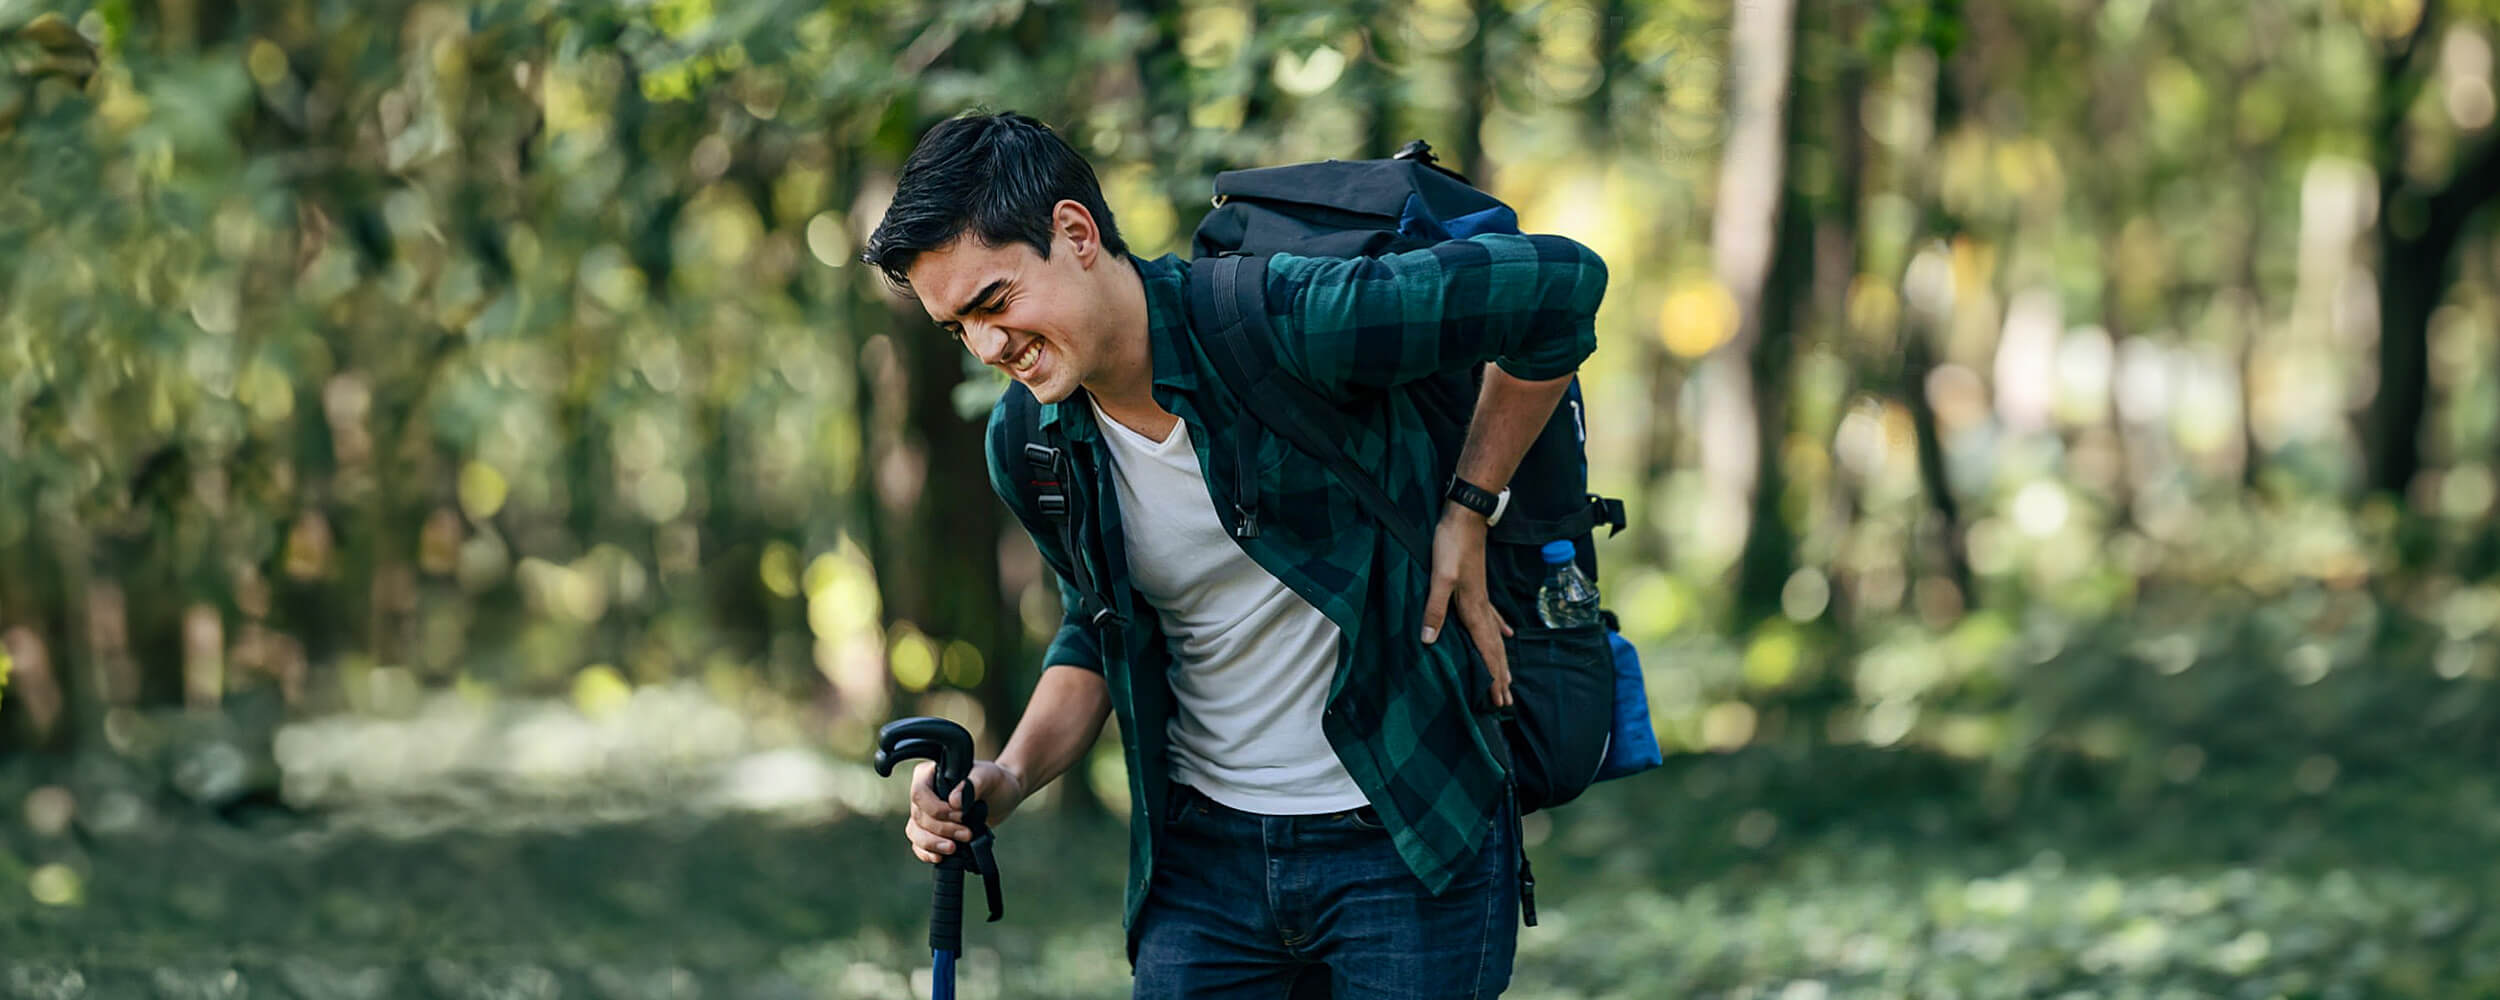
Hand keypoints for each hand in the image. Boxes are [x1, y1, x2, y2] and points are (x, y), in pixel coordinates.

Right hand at [905, 759, 1025, 864]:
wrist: (1003, 797)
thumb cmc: (995, 781)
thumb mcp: (989, 777)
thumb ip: (972, 784)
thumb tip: (953, 801)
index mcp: (931, 773)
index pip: (919, 793)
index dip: (937, 809)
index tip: (961, 815)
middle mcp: (925, 793)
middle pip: (918, 816)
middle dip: (941, 829)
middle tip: (967, 834)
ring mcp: (926, 813)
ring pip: (915, 831)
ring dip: (932, 843)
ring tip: (953, 849)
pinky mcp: (932, 831)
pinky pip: (919, 844)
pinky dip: (926, 853)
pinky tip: (939, 857)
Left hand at [1421, 502, 1513, 708]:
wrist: (1465, 517)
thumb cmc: (1450, 546)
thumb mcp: (1438, 578)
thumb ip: (1434, 610)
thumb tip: (1429, 641)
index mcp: (1473, 609)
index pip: (1486, 651)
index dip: (1492, 677)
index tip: (1498, 699)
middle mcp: (1481, 608)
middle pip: (1494, 650)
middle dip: (1500, 677)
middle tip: (1506, 702)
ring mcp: (1482, 598)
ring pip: (1496, 637)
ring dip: (1502, 659)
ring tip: (1509, 679)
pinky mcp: (1478, 588)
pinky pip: (1493, 618)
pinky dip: (1500, 631)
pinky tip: (1507, 635)